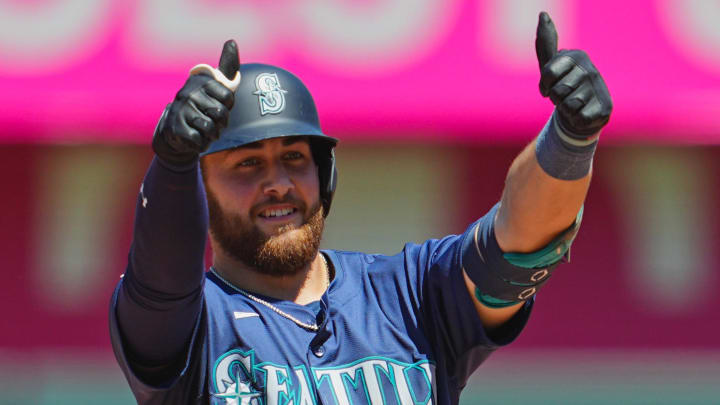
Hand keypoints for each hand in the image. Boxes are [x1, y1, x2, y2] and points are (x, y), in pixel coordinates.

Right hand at [152, 40, 239, 165]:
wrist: (175, 129)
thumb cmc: (203, 104)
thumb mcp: (217, 85)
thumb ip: (227, 67)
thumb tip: (231, 41)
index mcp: (202, 81)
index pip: (229, 98)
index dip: (228, 107)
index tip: (219, 105)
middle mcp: (189, 92)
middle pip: (221, 114)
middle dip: (221, 123)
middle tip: (212, 121)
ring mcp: (181, 110)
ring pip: (210, 128)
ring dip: (211, 134)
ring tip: (205, 130)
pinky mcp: (175, 128)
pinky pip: (198, 140)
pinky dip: (201, 143)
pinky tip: (195, 137)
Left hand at [535, 12, 611, 137]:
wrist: (581, 110)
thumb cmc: (562, 85)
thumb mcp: (550, 64)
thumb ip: (546, 41)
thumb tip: (543, 13)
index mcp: (576, 57)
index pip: (548, 74)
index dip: (545, 86)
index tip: (549, 86)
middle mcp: (590, 70)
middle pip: (557, 92)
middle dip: (556, 98)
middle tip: (564, 96)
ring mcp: (598, 89)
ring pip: (567, 106)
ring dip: (565, 110)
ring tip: (572, 104)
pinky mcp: (604, 109)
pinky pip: (578, 118)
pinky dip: (575, 120)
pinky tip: (581, 114)